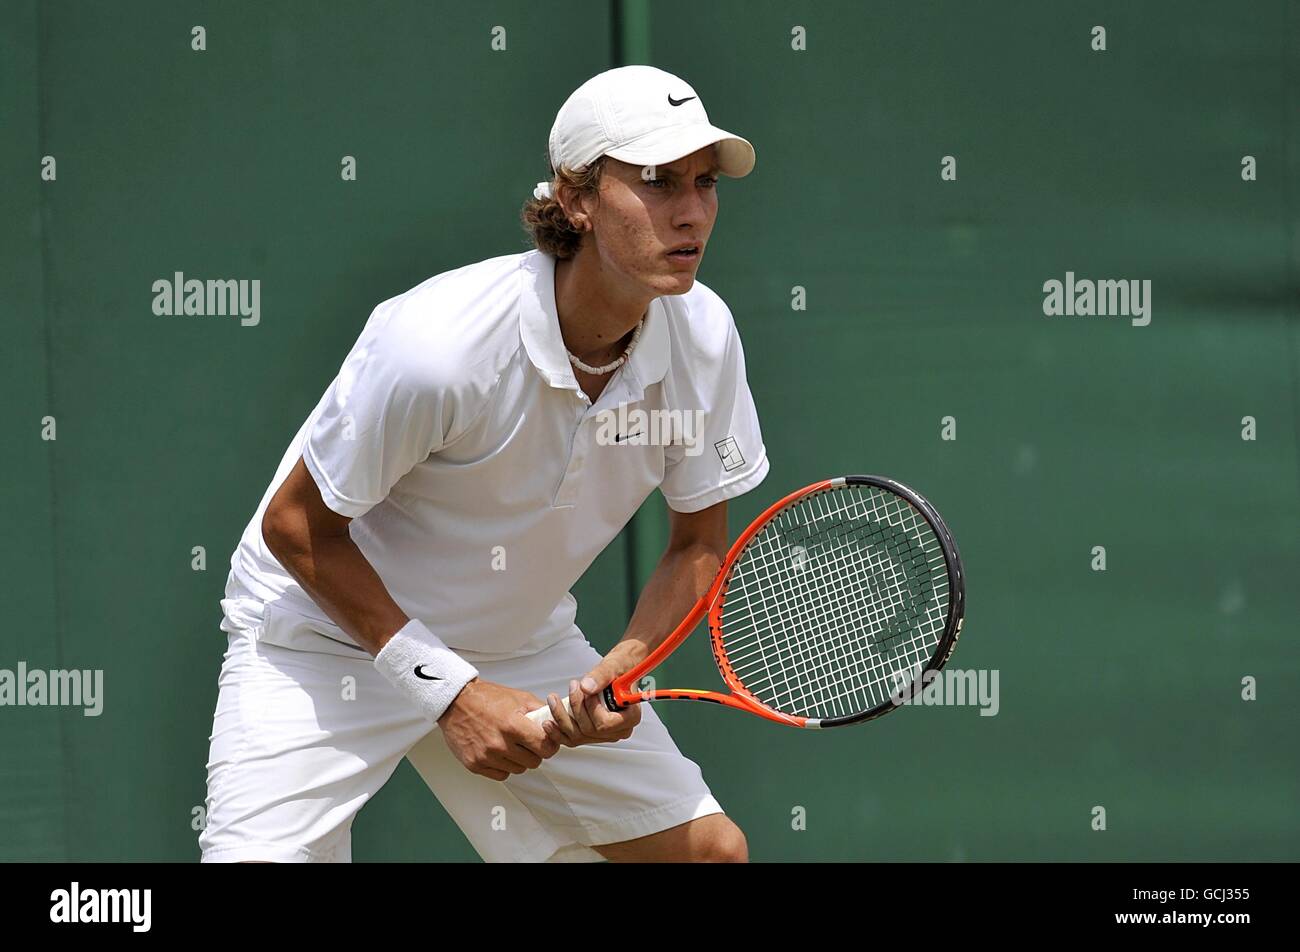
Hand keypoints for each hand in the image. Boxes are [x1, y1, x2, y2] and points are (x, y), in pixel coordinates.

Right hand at [438, 678, 560, 780]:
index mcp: (513, 725)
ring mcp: (486, 756)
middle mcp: (499, 743)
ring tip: (512, 745)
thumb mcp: (518, 697)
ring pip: (518, 770)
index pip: (545, 747)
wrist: (456, 702)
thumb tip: (556, 721)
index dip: (550, 745)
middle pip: (534, 762)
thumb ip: (540, 711)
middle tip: (528, 742)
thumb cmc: (485, 698)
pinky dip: (504, 766)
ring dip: (519, 760)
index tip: (547, 742)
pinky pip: (501, 775)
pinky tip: (500, 752)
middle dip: (535, 752)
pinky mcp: (475, 764)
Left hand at [540, 650, 642, 747]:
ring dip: (561, 718)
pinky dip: (558, 732)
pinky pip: (572, 739)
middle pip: (589, 731)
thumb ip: (601, 676)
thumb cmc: (620, 668)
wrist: (618, 670)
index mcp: (631, 717)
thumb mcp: (612, 666)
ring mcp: (605, 735)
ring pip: (577, 736)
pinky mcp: (592, 734)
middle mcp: (619, 730)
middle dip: (575, 708)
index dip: (591, 708)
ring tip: (553, 700)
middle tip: (572, 686)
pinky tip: (548, 722)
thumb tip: (586, 688)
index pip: (605, 724)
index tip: (587, 690)